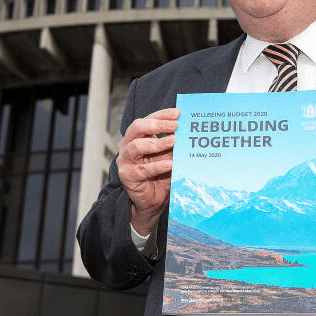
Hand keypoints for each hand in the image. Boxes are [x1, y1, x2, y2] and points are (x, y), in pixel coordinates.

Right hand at [116, 108, 179, 234]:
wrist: (153, 201)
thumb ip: (174, 144)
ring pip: (136, 146)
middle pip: (137, 127)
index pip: (147, 120)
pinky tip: (170, 164)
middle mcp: (128, 146)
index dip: (162, 115)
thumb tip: (190, 129)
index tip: (178, 113)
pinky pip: (142, 170)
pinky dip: (157, 166)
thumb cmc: (161, 175)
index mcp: (138, 137)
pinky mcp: (127, 176)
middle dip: (157, 124)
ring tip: (173, 141)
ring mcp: (125, 161)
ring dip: (156, 143)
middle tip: (175, 125)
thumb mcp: (169, 156)